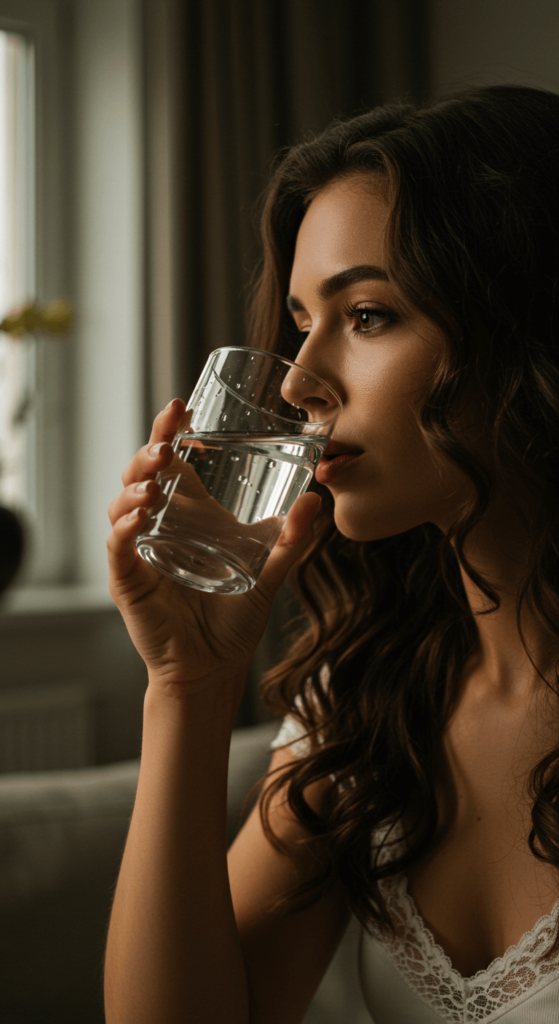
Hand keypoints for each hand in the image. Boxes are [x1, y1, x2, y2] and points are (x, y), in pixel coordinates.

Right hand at [107, 399, 320, 697]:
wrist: (214, 667)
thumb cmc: (233, 620)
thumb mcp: (269, 571)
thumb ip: (292, 539)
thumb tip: (316, 501)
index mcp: (185, 516)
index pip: (168, 464)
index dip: (167, 433)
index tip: (180, 408)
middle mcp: (157, 527)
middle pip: (139, 476)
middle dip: (148, 452)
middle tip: (167, 440)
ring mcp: (138, 552)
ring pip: (121, 506)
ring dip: (135, 488)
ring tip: (155, 483)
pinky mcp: (127, 580)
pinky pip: (118, 547)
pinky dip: (124, 529)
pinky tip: (141, 518)